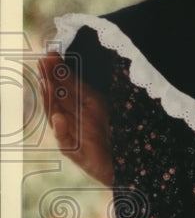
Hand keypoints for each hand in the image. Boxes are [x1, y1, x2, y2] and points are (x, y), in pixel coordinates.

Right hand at [38, 50, 113, 185]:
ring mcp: (72, 136)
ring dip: (51, 99)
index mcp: (79, 107)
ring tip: (46, 82)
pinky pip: (65, 141)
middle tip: (44, 60)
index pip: (64, 86)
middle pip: (57, 97)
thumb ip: (83, 90)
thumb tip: (69, 70)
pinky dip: (62, 129)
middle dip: (50, 79)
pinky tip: (58, 116)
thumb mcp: (101, 107)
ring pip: (56, 115)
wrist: (127, 165)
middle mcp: (72, 120)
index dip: (57, 70)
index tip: (51, 52)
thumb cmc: (115, 135)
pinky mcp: (77, 153)